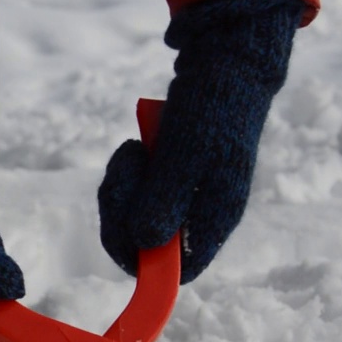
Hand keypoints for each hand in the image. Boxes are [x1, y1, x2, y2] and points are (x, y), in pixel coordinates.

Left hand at [98, 0, 303, 282]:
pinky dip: (124, 176)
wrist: (221, 69)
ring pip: (130, 221)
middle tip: (127, 166)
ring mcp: (181, 202)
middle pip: (142, 247)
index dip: (143, 262)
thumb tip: (142, 243)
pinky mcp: (166, 183)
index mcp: (213, 221)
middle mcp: (197, 219)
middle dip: (122, 211)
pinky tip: (135, 150)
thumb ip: (165, 201)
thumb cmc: (210, 110)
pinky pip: (130, 196)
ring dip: (120, 188)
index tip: (124, 225)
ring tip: (134, 152)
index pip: (176, 272)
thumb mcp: (184, 155)